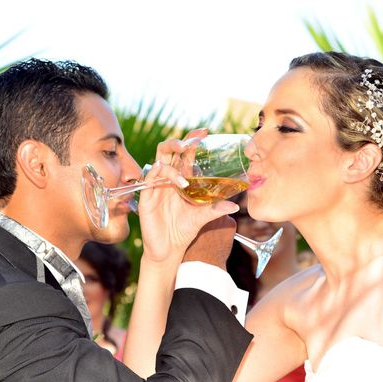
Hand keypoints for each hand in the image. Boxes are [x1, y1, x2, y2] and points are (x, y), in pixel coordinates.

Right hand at [137, 129, 238, 262]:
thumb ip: (216, 209)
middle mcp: (168, 179)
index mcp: (181, 179)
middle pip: (168, 151)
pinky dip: (160, 175)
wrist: (168, 248)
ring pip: (159, 162)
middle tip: (190, 143)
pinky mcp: (147, 197)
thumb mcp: (202, 217)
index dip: (192, 141)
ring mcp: (156, 186)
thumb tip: (235, 206)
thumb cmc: (184, 230)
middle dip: (177, 143)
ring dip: (172, 162)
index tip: (204, 132)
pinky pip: (150, 179)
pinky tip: (172, 179)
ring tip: (185, 176)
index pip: (185, 155)